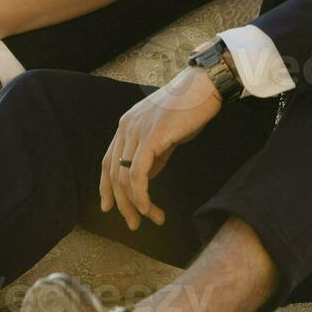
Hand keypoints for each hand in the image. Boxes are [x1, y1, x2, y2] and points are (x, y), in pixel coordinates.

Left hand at [99, 66, 221, 229]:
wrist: (204, 87)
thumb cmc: (189, 109)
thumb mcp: (165, 135)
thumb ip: (152, 155)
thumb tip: (144, 179)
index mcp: (126, 125)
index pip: (109, 161)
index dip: (106, 187)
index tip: (108, 207)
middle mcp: (126, 127)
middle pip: (114, 173)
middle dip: (122, 203)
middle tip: (133, 224)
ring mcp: (136, 131)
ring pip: (124, 178)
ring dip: (136, 205)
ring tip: (152, 219)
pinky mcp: (150, 138)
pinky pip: (138, 175)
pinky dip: (141, 196)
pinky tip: (150, 209)